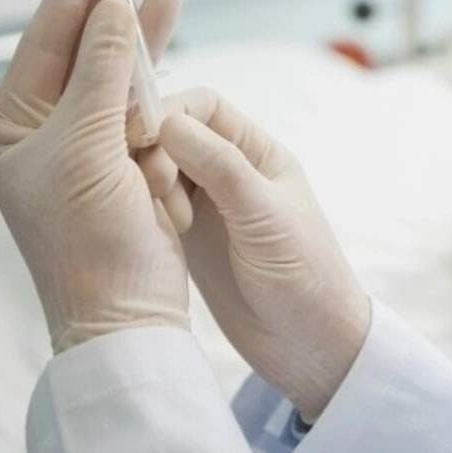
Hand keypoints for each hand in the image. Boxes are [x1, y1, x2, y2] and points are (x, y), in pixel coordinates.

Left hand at [0, 0, 187, 353]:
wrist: (128, 314)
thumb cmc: (90, 242)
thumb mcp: (88, 150)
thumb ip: (104, 75)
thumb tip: (114, 10)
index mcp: (13, 130)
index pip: (43, 43)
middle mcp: (47, 132)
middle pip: (84, 48)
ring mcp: (91, 147)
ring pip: (122, 73)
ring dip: (145, 31)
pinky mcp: (131, 163)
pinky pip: (147, 108)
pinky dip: (160, 83)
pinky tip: (169, 48)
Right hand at [145, 88, 371, 418]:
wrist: (311, 346)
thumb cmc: (305, 277)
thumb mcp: (265, 218)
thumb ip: (221, 168)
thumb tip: (169, 121)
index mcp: (259, 154)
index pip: (203, 106)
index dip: (169, 111)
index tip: (143, 138)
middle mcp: (230, 172)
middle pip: (173, 133)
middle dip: (152, 150)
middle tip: (153, 189)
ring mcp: (207, 205)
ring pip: (157, 169)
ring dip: (144, 183)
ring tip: (160, 220)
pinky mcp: (188, 238)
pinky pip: (151, 207)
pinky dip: (141, 210)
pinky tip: (142, 230)